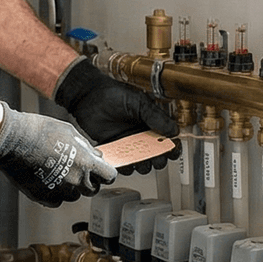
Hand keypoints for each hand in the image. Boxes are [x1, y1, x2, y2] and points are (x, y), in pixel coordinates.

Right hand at [0, 105, 117, 206]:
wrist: (13, 140)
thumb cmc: (40, 131)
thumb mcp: (70, 132)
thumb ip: (87, 148)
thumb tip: (97, 156)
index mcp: (86, 163)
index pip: (109, 176)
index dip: (105, 173)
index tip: (100, 172)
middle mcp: (76, 180)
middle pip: (93, 189)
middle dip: (88, 181)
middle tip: (76, 170)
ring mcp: (60, 191)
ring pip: (74, 196)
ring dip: (70, 188)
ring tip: (57, 172)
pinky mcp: (44, 197)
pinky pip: (56, 200)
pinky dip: (54, 193)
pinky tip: (46, 178)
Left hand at [53, 59, 179, 173]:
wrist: (88, 96)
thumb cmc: (114, 94)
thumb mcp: (139, 103)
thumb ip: (155, 116)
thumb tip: (174, 131)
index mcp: (152, 124)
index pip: (168, 140)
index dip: (172, 147)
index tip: (172, 150)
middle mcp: (142, 136)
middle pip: (157, 156)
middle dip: (159, 160)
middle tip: (155, 158)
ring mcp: (128, 145)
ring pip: (141, 164)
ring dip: (143, 166)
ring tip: (140, 160)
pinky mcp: (114, 151)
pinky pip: (123, 165)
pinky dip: (125, 167)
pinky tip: (124, 161)